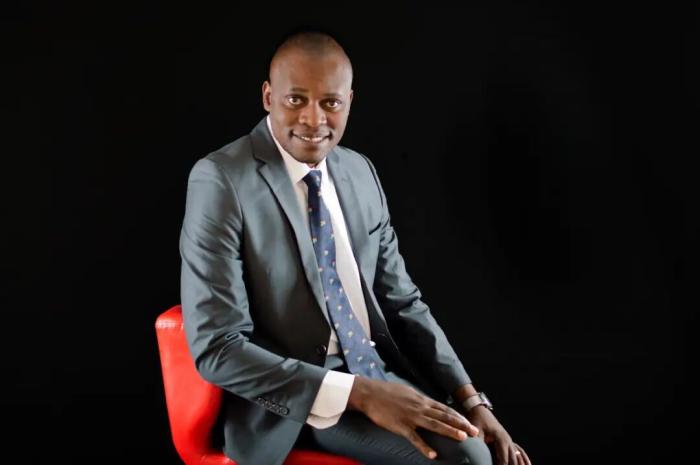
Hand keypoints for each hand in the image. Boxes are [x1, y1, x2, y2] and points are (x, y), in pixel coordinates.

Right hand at [347, 377, 479, 458]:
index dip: (458, 416)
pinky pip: (414, 438)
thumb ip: (419, 400)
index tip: (469, 422)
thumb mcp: (407, 392)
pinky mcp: (401, 426)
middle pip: (444, 416)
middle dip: (460, 424)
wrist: (370, 393)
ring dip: (449, 431)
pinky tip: (433, 454)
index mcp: (422, 400)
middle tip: (474, 432)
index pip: (444, 409)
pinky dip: (424, 446)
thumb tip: (428, 405)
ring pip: (434, 425)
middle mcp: (420, 407)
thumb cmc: (387, 392)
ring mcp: (411, 417)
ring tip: (462, 438)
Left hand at [466, 406, 530, 464]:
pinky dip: (524, 458)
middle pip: (513, 460)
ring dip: (519, 463)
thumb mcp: (477, 432)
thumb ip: (478, 444)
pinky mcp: (509, 441)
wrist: (481, 411)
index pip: (504, 460)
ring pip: (518, 456)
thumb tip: (475, 455)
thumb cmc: (478, 421)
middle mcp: (508, 440)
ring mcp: (510, 440)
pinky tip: (528, 464)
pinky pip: (520, 451)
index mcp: (501, 439)